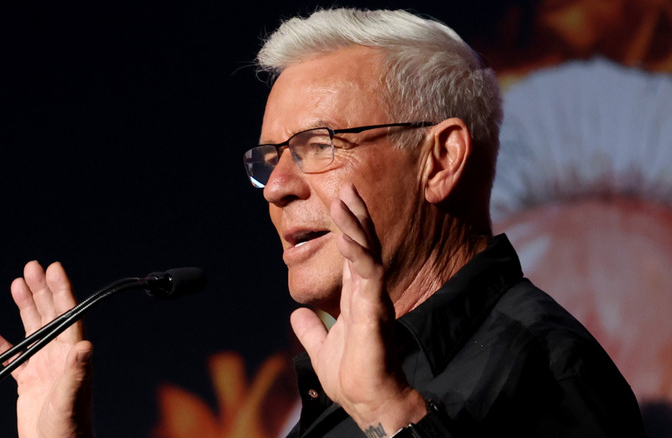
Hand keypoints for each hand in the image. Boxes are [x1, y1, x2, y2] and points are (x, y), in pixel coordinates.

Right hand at [0, 261, 92, 437]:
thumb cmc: (69, 427)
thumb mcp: (72, 397)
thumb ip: (77, 372)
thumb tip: (85, 345)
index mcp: (72, 354)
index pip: (69, 314)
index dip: (62, 290)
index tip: (54, 269)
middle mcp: (59, 355)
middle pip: (50, 314)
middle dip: (42, 290)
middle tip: (32, 267)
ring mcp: (43, 366)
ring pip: (32, 329)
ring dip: (25, 306)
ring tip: (18, 283)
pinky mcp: (27, 381)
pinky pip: (11, 357)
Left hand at [290, 184, 425, 434]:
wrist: (367, 400)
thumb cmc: (351, 376)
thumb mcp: (321, 347)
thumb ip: (311, 329)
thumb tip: (296, 316)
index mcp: (357, 297)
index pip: (354, 254)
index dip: (349, 228)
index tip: (342, 201)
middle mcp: (368, 293)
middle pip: (364, 245)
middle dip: (356, 216)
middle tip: (348, 188)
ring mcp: (374, 299)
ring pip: (368, 253)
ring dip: (356, 226)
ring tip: (345, 200)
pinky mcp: (375, 311)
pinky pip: (368, 275)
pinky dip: (358, 254)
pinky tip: (346, 236)